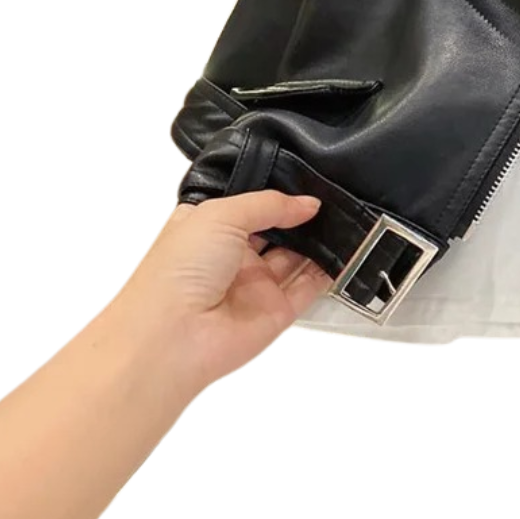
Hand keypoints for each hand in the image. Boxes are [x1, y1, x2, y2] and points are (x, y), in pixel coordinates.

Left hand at [110, 190, 330, 394]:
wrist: (171, 338)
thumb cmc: (176, 272)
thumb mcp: (221, 215)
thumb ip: (270, 204)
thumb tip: (307, 204)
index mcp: (209, 227)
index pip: (251, 203)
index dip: (277, 191)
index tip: (307, 180)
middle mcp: (232, 256)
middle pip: (278, 229)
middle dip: (303, 215)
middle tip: (332, 197)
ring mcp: (255, 285)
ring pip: (298, 257)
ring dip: (320, 240)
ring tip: (346, 218)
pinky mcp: (276, 311)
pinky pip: (310, 287)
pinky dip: (330, 271)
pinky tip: (347, 250)